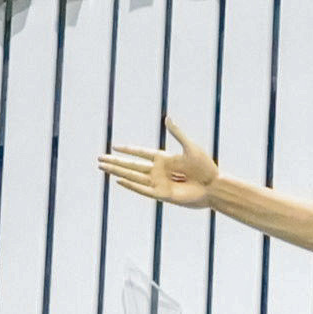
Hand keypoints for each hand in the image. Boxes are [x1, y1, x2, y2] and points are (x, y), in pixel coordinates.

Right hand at [95, 115, 225, 208]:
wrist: (213, 186)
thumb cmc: (205, 167)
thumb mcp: (190, 147)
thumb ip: (177, 133)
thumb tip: (167, 118)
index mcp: (164, 159)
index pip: (141, 153)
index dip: (128, 150)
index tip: (114, 147)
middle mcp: (158, 171)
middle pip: (131, 166)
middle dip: (115, 162)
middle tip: (99, 159)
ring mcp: (158, 183)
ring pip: (132, 177)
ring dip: (117, 172)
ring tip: (103, 168)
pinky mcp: (161, 195)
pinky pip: (142, 190)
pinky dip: (131, 185)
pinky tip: (119, 181)